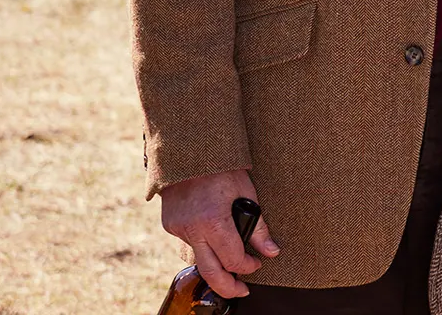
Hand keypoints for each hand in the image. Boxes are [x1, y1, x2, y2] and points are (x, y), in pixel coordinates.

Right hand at [158, 169, 277, 297]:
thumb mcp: (247, 193)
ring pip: (198, 258)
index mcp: (212, 221)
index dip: (248, 266)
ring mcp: (177, 229)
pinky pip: (188, 243)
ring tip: (231, 266)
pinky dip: (203, 245)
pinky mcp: (170, 225)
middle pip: (210, 272)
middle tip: (242, 291)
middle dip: (228, 287)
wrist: (189, 151)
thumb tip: (271, 252)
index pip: (232, 260)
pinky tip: (213, 240)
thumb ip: (258, 227)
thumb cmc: (223, 169)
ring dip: (215, 264)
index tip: (257, 263)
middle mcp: (191, 229)